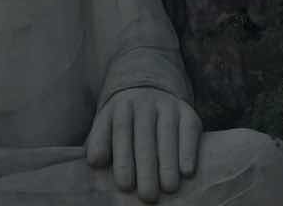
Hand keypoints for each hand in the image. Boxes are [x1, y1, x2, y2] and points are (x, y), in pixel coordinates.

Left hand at [86, 87, 201, 203]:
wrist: (148, 87)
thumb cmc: (124, 119)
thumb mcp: (107, 123)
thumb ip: (99, 141)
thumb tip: (93, 161)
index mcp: (121, 106)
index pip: (121, 131)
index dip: (122, 158)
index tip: (124, 184)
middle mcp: (144, 103)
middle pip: (145, 135)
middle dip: (146, 166)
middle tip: (147, 195)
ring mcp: (167, 105)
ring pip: (168, 132)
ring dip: (168, 161)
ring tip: (168, 188)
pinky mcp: (187, 111)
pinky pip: (189, 129)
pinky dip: (188, 150)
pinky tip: (187, 171)